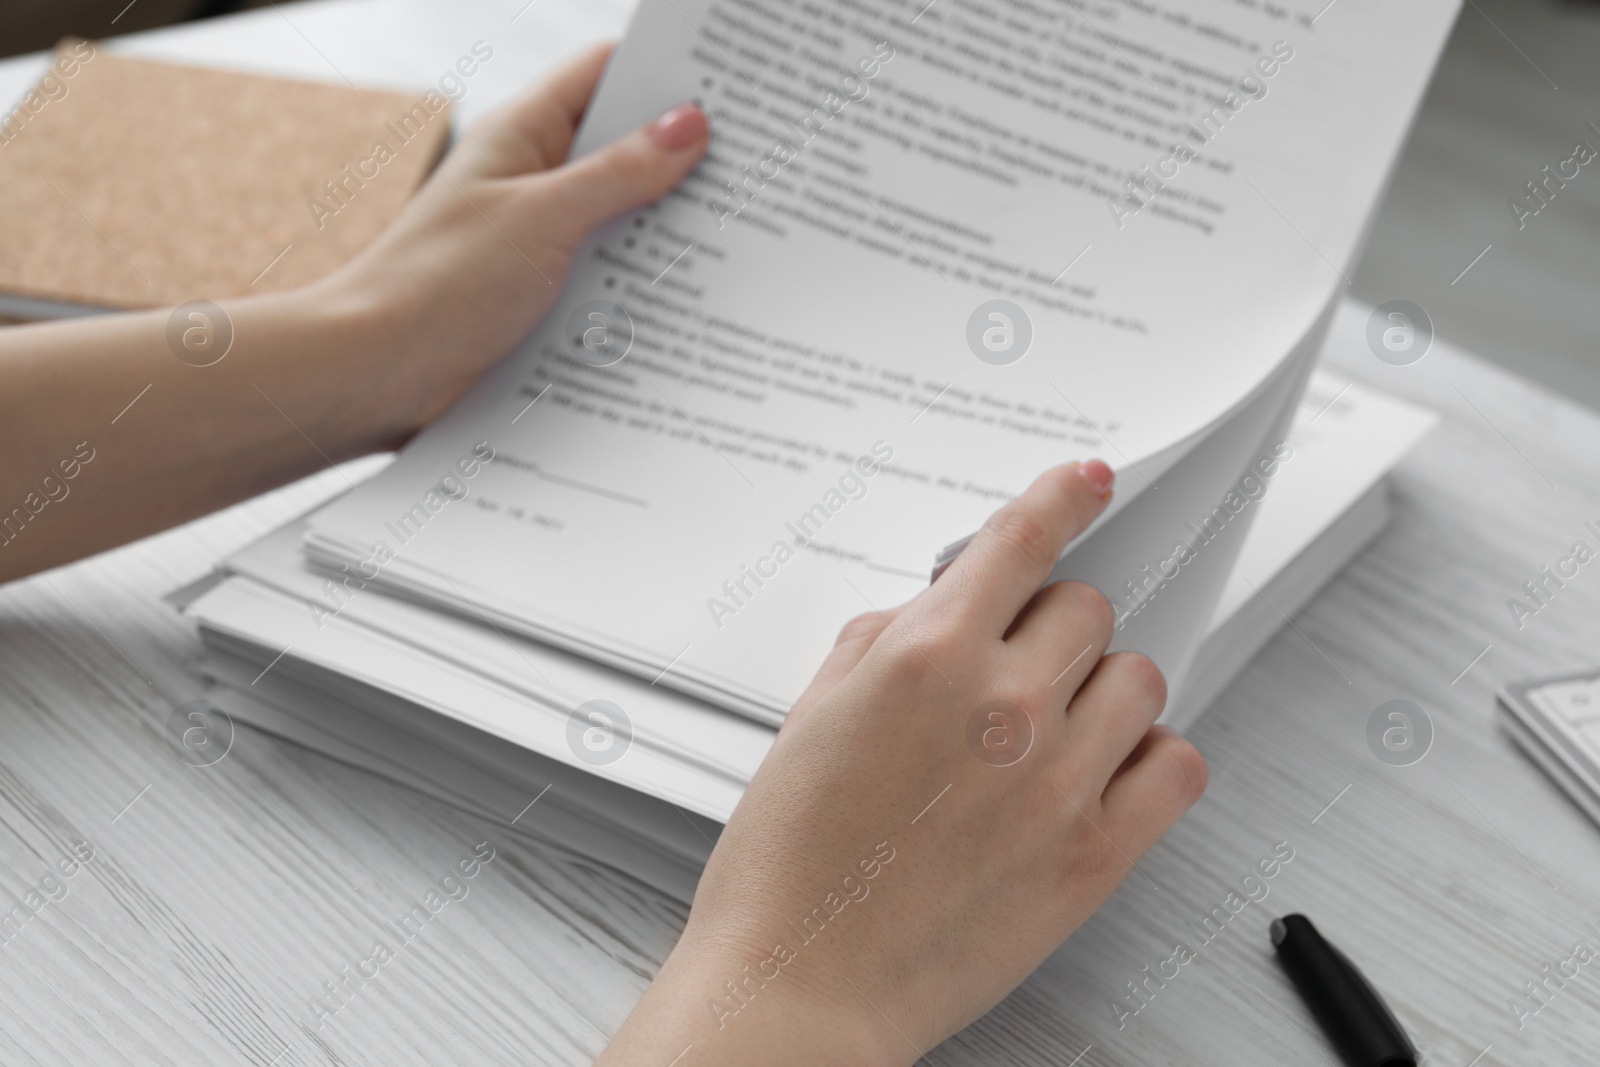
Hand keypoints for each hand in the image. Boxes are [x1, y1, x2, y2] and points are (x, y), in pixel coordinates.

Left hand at [317, 42, 709, 439]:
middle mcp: (535, 182)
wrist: (376, 376)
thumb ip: (619, 174)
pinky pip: (612, 280)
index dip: (665, 71)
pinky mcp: (546, 300)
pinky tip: (696, 301)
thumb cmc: (436, 284)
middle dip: (687, 158)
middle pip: (626, 149)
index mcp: (523, 136)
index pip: (605, 74)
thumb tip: (689, 126)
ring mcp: (542, 243)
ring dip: (672, 231)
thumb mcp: (541, 218)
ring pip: (625, 220)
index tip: (731, 82)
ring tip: (745, 235)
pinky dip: (649, 286)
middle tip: (759, 167)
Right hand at [597, 461, 1207, 1064]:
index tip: (1086, 483)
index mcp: (926, 659)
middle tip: (1019, 665)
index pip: (1022, 541)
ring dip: (1101, 688)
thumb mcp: (811, 719)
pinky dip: (1153, 758)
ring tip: (1055, 728)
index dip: (1061, 498)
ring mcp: (1058, 782)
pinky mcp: (1094, 856)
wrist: (801, 985)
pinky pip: (1178, 767)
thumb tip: (939, 611)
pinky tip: (1105, 771)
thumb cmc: (788, 867)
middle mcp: (1003, 708)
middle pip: (1087, 608)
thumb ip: (883, 644)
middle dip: (1051, 625)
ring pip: (1139, 677)